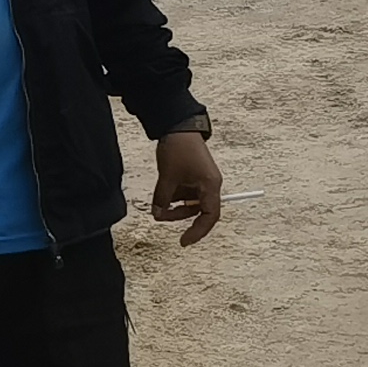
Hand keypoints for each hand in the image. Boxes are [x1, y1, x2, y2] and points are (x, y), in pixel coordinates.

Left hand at [150, 128, 225, 244]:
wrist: (178, 126)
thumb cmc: (179, 148)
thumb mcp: (168, 177)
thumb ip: (163, 198)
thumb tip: (157, 214)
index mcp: (210, 186)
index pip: (210, 216)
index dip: (198, 231)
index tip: (184, 241)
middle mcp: (209, 185)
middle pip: (198, 210)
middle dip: (179, 215)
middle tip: (160, 216)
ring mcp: (201, 180)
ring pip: (190, 202)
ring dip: (175, 206)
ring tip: (158, 205)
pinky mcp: (193, 176)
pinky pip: (185, 193)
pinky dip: (174, 196)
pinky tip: (162, 196)